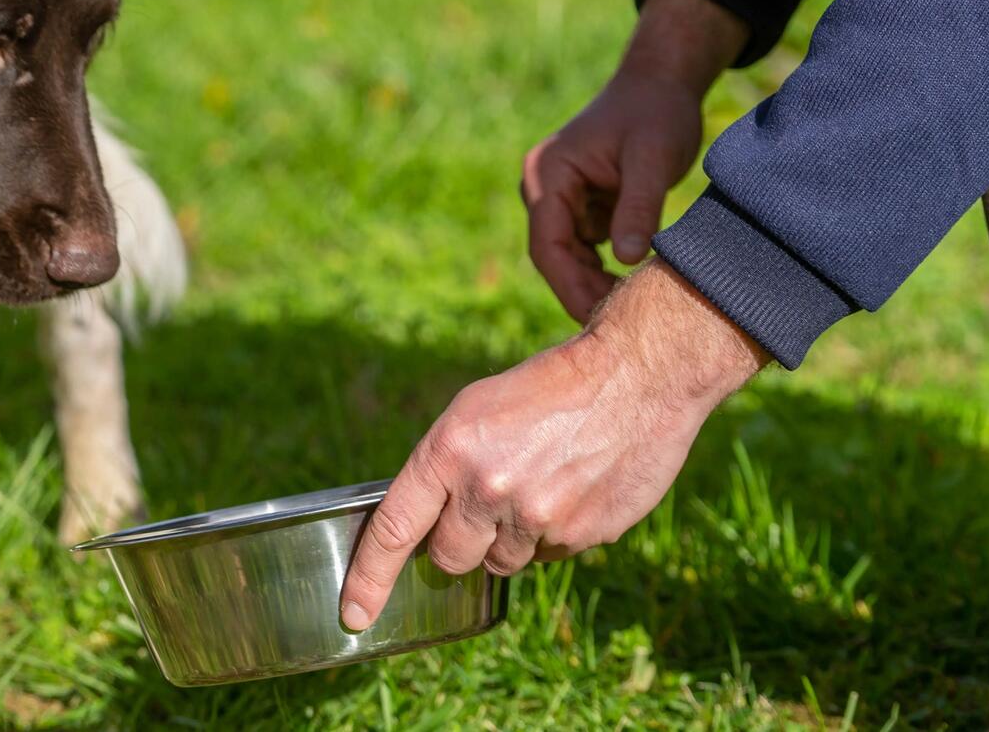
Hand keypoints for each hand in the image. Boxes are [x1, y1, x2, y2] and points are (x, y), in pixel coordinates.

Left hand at [338, 260, 766, 629]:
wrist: (636, 376)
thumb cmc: (548, 387)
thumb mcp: (476, 410)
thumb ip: (444, 469)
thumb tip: (423, 528)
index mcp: (450, 450)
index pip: (395, 529)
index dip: (369, 578)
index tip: (352, 613)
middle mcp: (488, 490)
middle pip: (449, 558)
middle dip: (458, 543)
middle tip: (485, 504)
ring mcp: (537, 518)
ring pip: (501, 563)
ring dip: (509, 539)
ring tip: (538, 485)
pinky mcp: (582, 535)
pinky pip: (549, 556)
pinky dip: (552, 535)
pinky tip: (571, 490)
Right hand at [522, 0, 746, 320]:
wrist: (662, 83)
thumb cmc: (657, 113)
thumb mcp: (653, 158)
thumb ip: (638, 207)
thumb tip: (628, 260)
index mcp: (548, 174)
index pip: (548, 243)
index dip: (571, 285)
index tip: (603, 318)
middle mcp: (544, 186)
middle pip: (553, 255)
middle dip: (581, 290)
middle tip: (620, 327)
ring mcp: (560, 197)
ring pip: (567, 256)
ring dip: (591, 284)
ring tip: (628, 313)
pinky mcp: (580, 204)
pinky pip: (583, 247)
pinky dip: (602, 269)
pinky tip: (629, 289)